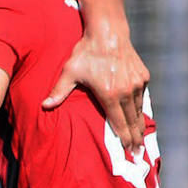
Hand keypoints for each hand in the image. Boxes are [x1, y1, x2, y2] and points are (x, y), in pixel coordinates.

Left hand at [44, 30, 149, 149]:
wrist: (108, 32)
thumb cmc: (86, 53)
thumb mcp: (69, 72)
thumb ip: (59, 92)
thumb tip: (44, 106)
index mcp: (110, 94)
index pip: (119, 124)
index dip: (124, 139)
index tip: (128, 152)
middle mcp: (126, 91)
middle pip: (132, 121)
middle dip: (135, 139)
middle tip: (137, 154)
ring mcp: (137, 83)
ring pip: (139, 110)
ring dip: (139, 126)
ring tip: (140, 140)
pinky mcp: (143, 76)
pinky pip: (142, 97)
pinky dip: (140, 108)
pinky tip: (139, 118)